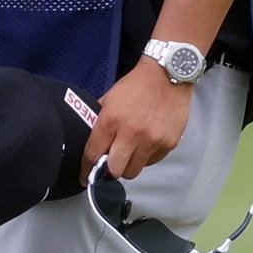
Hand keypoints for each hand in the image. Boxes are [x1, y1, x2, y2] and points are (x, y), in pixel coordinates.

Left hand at [81, 59, 192, 181]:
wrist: (168, 76)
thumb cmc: (137, 86)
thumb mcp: (109, 99)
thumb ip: (99, 121)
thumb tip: (91, 141)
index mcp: (111, 121)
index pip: (93, 154)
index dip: (86, 169)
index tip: (85, 177)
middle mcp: (131, 134)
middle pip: (114, 170)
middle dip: (109, 170)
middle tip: (110, 164)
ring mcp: (151, 141)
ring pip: (134, 171)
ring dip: (128, 166)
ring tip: (129, 153)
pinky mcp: (167, 144)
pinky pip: (151, 162)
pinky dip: (146, 158)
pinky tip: (145, 145)